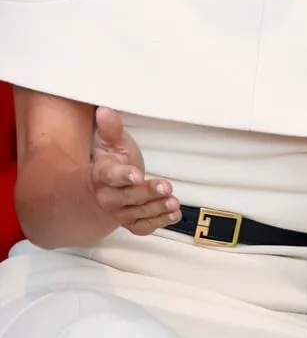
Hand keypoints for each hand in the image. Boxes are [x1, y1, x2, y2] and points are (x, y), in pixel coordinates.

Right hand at [87, 107, 180, 235]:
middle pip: (127, 197)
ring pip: (137, 213)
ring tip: (173, 201)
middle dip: (147, 192)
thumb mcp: (112, 142)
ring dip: (156, 208)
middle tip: (165, 186)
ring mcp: (119, 211)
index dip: (122, 176)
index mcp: (101, 174)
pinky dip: (158, 222)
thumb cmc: (111, 162)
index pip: (109, 176)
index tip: (136, 174)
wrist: (101, 189)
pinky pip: (142, 226)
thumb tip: (105, 111)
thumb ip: (112, 128)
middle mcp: (108, 196)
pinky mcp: (131, 221)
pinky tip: (173, 214)